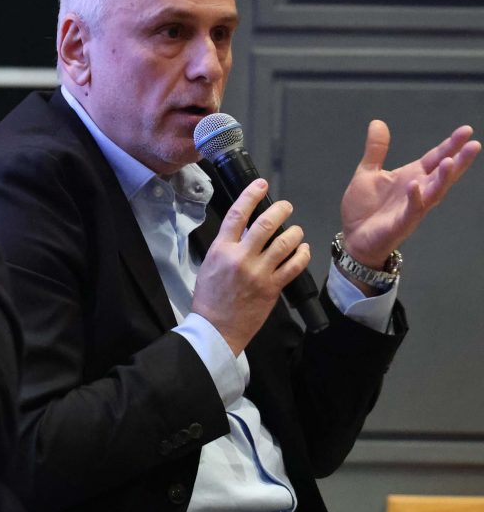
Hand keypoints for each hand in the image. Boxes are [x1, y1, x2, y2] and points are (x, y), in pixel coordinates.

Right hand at [192, 179, 310, 355]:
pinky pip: (294, 265)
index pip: (237, 214)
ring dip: (294, 233)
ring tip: (296, 231)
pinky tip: (303, 250)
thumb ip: (227, 247)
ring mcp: (258, 272)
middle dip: (280, 210)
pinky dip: (302, 254)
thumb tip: (245, 231)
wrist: (215, 328)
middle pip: (265, 224)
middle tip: (286, 207)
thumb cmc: (209, 298)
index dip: (251, 195)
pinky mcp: (272, 287)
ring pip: (284, 243)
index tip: (261, 184)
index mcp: (221, 250)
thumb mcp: (209, 266)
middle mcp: (240, 257)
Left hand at [340, 120, 479, 266]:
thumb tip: (377, 122)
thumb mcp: (367, 173)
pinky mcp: (401, 223)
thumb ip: (376, 150)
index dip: (450, 145)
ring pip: (434, 192)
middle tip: (474, 144)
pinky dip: (415, 198)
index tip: (466, 130)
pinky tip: (416, 185)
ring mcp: (412, 207)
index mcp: (411, 177)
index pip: (435, 158)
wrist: (352, 238)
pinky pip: (412, 210)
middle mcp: (417, 190)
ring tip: (451, 161)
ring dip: (443, 178)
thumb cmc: (364, 208)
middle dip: (459, 160)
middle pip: (443, 173)